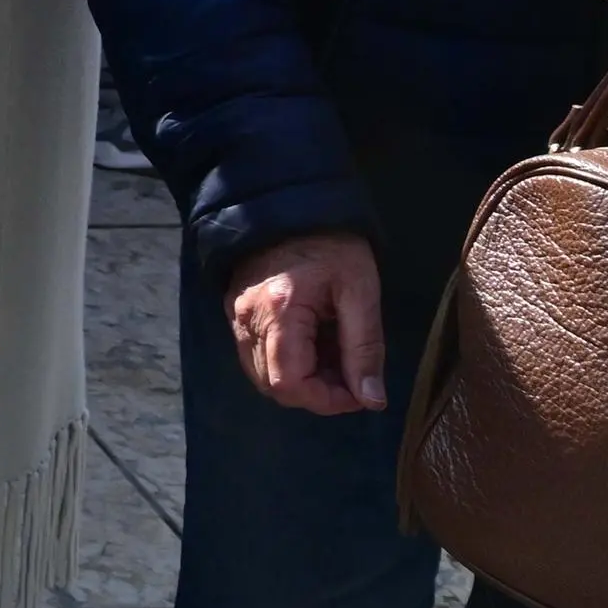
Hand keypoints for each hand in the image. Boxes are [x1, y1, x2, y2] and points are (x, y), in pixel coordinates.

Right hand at [225, 232, 385, 413]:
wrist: (291, 206)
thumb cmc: (332, 246)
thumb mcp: (361, 293)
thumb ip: (365, 348)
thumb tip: (372, 399)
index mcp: (279, 313)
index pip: (290, 385)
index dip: (327, 400)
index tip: (360, 390)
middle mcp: (247, 320)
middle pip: (273, 387)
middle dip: (317, 392)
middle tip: (350, 372)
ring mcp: (236, 316)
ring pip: (262, 375)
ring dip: (302, 380)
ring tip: (333, 356)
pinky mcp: (236, 312)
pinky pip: (256, 355)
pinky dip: (287, 363)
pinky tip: (313, 343)